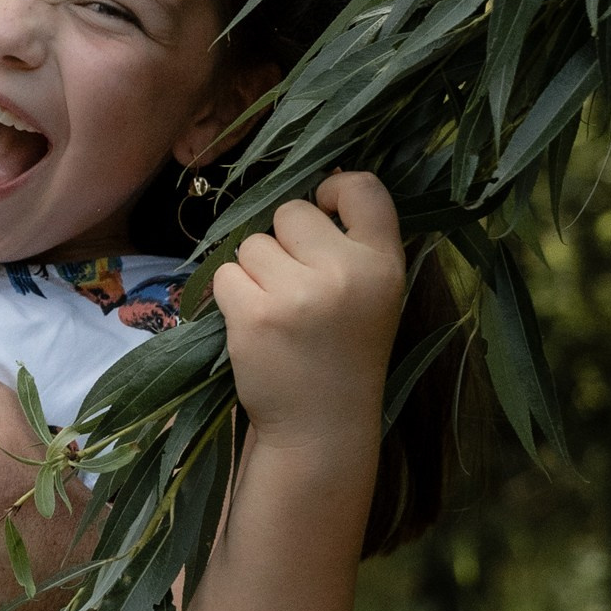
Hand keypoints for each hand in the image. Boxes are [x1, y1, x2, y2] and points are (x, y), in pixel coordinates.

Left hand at [210, 172, 405, 458]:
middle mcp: (345, 272)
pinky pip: (225, 274)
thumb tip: (319, 182)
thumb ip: (352, 244)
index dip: (333, 189)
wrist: (323, 427)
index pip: (364, 188)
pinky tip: (257, 325)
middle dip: (283, 241)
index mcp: (384, 264)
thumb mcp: (373, 294)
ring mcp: (298, 294)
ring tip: (279, 312)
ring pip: (252, 243)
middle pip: (290, 211)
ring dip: (255, 271)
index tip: (323, 211)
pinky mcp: (254, 315)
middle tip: (296, 286)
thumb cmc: (343, 353)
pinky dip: (232, 296)